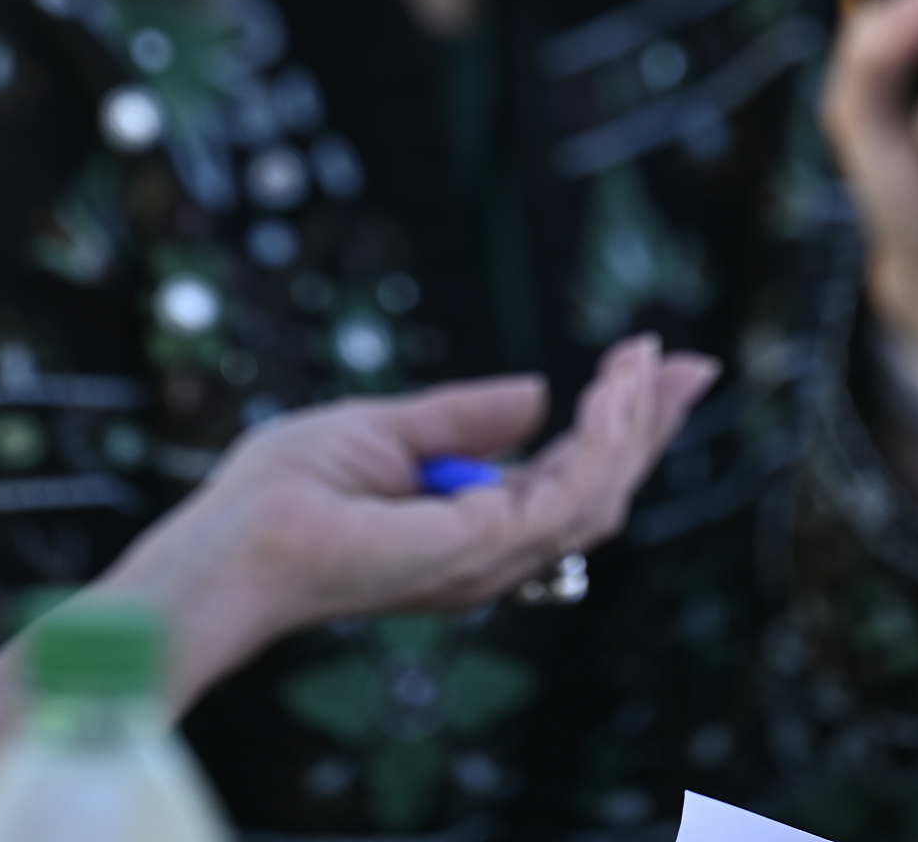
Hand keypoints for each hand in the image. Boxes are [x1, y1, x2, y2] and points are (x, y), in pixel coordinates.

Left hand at [101, 334, 718, 711]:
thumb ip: (459, 417)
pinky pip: (573, 495)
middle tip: (686, 361)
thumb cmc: (279, 494)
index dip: (616, 425)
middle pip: (600, 490)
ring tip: (645, 360)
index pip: (566, 479)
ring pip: (602, 494)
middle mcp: (490, 553)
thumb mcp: (382, 429)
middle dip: (647, 424)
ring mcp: (490, 557)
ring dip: (635, 423)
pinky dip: (605, 439)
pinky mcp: (482, 548)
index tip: (651, 363)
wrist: (230, 541)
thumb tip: (535, 391)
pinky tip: (612, 388)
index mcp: (468, 529)